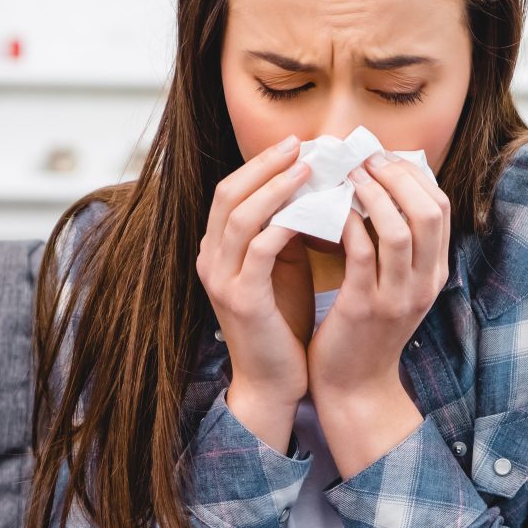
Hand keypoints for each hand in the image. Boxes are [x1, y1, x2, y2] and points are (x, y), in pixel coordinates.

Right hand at [197, 135, 317, 405]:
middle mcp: (211, 259)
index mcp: (218, 249)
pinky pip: (260, 250)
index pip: (231, 191)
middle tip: (301, 145)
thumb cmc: (284, 324)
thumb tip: (316, 189)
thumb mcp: (285, 267)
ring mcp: (221, 279)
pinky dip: (285, 225)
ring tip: (309, 170)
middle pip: (229, 194)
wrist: (274, 382)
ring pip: (241, 216)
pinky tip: (312, 213)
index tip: (296, 145)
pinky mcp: (241, 300)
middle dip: (266, 165)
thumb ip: (289, 230)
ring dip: (276, 188)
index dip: (261, 164)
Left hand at [306, 151, 450, 402]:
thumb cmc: (366, 331)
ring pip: (399, 228)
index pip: (440, 207)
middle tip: (365, 158)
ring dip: (372, 193)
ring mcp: (397, 296)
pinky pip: (361, 252)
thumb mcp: (396, 287)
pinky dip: (347, 223)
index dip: (413, 175)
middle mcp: (424, 283)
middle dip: (397, 175)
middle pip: (429, 211)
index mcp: (434, 273)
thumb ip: (396, 246)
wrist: (354, 387)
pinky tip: (330, 208)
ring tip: (347, 175)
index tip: (383, 157)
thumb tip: (380, 189)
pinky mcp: (364, 306)